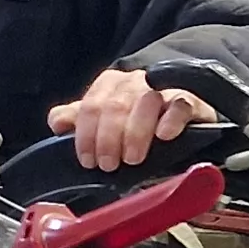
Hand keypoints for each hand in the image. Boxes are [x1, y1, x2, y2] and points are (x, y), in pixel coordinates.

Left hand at [46, 69, 213, 171]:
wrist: (183, 116)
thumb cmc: (137, 122)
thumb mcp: (105, 121)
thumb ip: (79, 120)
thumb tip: (58, 124)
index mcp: (110, 85)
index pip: (90, 106)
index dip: (85, 135)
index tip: (88, 160)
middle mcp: (134, 82)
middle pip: (115, 106)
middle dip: (107, 139)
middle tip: (108, 165)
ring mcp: (163, 89)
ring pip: (145, 102)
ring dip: (135, 133)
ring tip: (132, 159)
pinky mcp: (190, 100)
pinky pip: (180, 104)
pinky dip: (171, 119)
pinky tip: (164, 135)